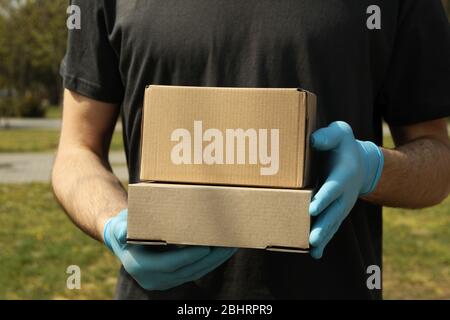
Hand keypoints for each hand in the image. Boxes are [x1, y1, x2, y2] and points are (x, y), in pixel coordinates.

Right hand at [103, 210, 236, 290]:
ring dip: (215, 261)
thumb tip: (122, 230)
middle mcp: (152, 279)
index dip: (190, 256)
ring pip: (194, 273)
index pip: (170, 264)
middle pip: (187, 271)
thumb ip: (122, 228)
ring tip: (231, 246)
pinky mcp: (172, 278)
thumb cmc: (125, 226)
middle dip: (211, 259)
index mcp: (140, 267)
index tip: (208, 247)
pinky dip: (210, 262)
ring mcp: (163, 281)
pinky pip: (194, 271)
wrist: (123, 239)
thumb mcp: (121, 225)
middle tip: (228, 244)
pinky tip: (222, 251)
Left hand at [309, 121, 383, 258]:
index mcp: (343, 174)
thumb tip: (314, 141)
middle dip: (323, 225)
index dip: (324, 197)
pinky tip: (315, 254)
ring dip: (323, 236)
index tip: (313, 208)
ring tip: (313, 249)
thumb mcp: (340, 132)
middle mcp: (344, 194)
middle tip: (312, 238)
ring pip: (332, 223)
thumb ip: (329, 135)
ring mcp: (342, 205)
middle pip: (334, 212)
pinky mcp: (337, 212)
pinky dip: (324, 241)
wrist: (360, 163)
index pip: (333, 188)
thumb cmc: (343, 145)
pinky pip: (331, 227)